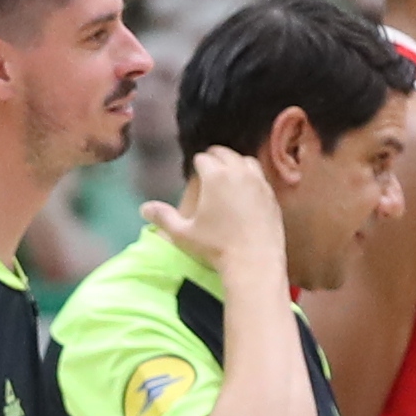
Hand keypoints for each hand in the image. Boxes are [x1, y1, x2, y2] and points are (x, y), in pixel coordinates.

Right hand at [149, 145, 286, 293]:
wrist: (254, 262)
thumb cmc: (215, 247)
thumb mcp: (183, 234)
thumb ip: (163, 217)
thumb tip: (143, 208)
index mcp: (216, 175)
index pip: (203, 157)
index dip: (197, 164)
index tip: (195, 173)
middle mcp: (239, 172)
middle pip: (225, 153)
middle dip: (215, 158)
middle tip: (208, 170)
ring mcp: (259, 182)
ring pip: (245, 160)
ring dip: (235, 163)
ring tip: (228, 176)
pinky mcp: (271, 195)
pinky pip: (260, 177)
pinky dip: (251, 178)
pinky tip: (245, 192)